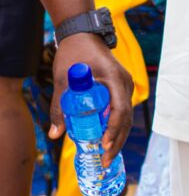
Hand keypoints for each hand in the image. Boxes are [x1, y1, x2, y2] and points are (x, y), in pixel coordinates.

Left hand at [50, 34, 133, 167]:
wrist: (83, 35)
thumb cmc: (73, 54)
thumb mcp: (62, 80)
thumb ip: (59, 106)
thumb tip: (55, 134)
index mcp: (114, 78)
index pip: (120, 108)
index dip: (114, 129)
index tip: (105, 145)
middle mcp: (125, 82)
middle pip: (126, 117)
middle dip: (117, 141)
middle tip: (105, 161)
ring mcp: (125, 85)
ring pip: (126, 115)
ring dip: (119, 136)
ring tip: (107, 156)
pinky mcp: (121, 88)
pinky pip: (122, 110)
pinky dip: (117, 126)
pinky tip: (108, 141)